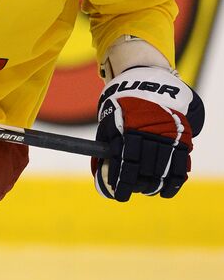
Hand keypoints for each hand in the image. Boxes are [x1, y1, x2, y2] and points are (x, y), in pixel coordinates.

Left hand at [92, 66, 204, 200]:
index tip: (117, 195)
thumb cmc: (122, 108)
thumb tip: (98, 173)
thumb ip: (105, 146)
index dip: (122, 183)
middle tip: (131, 193)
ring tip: (147, 192)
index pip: (125, 164)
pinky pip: (179, 166)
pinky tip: (165, 192)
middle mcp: (149, 135)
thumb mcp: (109, 121)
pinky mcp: (181, 138)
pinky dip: (173, 182)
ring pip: (162, 170)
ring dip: (154, 186)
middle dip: (137, 186)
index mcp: (129, 131)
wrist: (147, 85)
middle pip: (144, 169)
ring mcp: (168, 136)